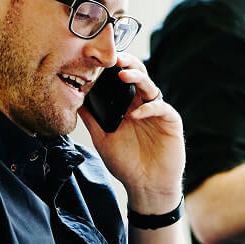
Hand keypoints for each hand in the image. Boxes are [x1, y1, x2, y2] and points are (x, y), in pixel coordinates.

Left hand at [79, 54, 184, 213]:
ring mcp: (157, 112)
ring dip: (136, 78)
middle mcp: (142, 104)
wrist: (146, 186)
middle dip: (126, 64)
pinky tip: (136, 114)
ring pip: (149, 86)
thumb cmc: (126, 163)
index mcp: (127, 105)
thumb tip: (74, 99)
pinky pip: (161, 108)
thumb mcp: (102, 138)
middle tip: (113, 57)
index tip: (98, 58)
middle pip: (137, 76)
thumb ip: (91, 119)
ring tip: (122, 75)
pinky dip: (149, 108)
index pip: (121, 79)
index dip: (112, 68)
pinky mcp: (170, 121)